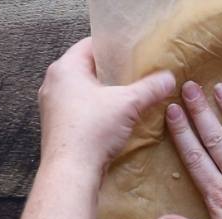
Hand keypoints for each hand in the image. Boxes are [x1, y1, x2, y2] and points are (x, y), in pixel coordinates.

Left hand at [39, 38, 175, 173]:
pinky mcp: (58, 125)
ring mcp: (52, 105)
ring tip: (127, 97)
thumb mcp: (128, 104)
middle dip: (111, 72)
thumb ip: (150, 88)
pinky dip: (96, 110)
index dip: (113, 46)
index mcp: (65, 68)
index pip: (90, 45)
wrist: (71, 170)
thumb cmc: (92, 130)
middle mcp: (54, 83)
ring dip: (104, 93)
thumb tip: (168, 78)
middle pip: (87, 68)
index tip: (132, 51)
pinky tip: (113, 119)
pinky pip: (79, 109)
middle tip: (135, 75)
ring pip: (83, 90)